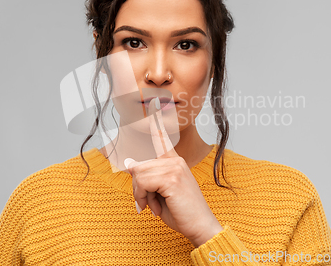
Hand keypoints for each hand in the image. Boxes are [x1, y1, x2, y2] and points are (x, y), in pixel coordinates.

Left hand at [124, 97, 223, 247]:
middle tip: (146, 205)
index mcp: (175, 162)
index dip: (155, 121)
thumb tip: (129, 162)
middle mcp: (175, 161)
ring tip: (152, 207)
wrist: (200, 226)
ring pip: (139, 174)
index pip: (162, 138)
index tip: (152, 104)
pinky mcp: (172, 177)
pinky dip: (143, 198)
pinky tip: (153, 208)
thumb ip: (147, 178)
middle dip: (137, 188)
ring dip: (140, 195)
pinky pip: (143, 182)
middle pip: (139, 165)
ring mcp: (174, 167)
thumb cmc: (182, 212)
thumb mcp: (160, 194)